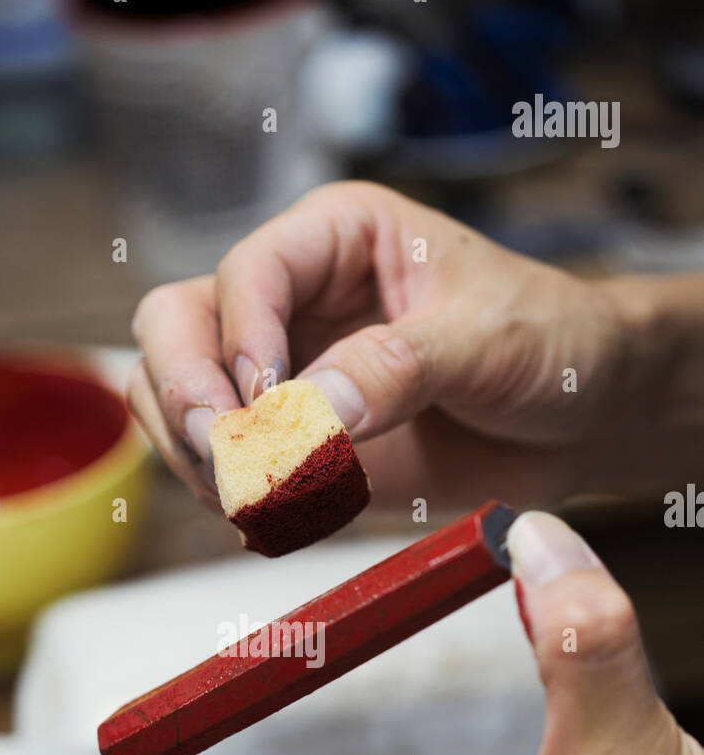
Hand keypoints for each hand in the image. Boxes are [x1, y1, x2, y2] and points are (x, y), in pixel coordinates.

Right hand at [126, 181, 703, 512]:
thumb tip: (310, 412)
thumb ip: (396, 368)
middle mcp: (290, 302)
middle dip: (187, 394)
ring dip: (196, 455)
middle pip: (175, 328)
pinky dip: (230, 498)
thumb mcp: (485, 339)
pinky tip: (279, 514)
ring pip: (176, 400)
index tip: (266, 401)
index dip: (241, 338)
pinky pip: (219, 467)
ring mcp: (281, 376)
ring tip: (259, 495)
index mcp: (334, 239)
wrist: (580, 416)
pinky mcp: (289, 444)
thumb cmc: (548, 341)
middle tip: (228, 456)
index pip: (246, 274)